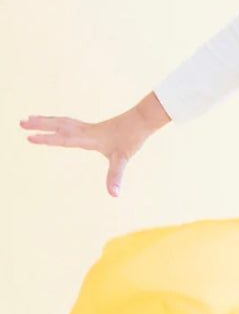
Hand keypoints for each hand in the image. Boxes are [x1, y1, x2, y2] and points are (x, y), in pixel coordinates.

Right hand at [19, 91, 170, 198]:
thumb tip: (114, 194)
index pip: (63, 139)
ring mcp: (89, 128)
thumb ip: (116, 176)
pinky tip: (55, 124)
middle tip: (20, 122)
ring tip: (30, 119)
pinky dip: (58, 122)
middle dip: (39, 125)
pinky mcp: (93, 127)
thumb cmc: (132, 138)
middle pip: (58, 125)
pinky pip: (69, 122)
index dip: (46, 138)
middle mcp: (85, 131)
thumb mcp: (123, 159)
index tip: (29, 137)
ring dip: (46, 120)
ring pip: (62, 121)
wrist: (142, 120)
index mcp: (88, 139)